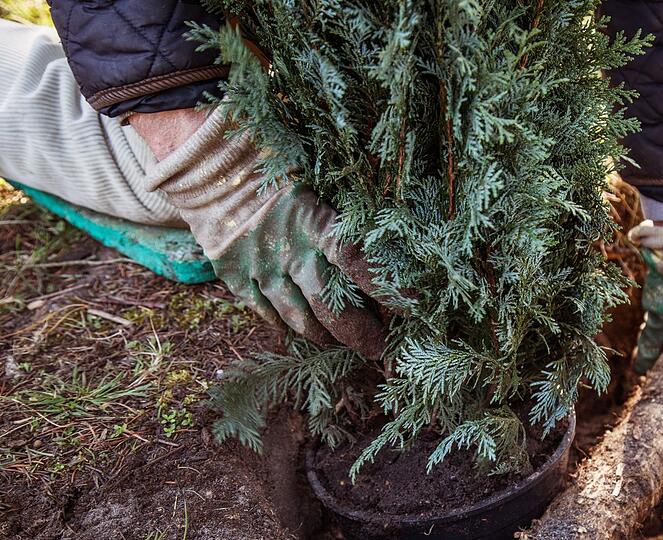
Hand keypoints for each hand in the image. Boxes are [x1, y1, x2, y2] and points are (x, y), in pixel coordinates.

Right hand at [142, 107, 386, 359]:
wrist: (211, 165)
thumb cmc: (277, 168)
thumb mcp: (317, 183)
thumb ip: (344, 217)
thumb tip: (391, 245)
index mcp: (314, 220)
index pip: (358, 260)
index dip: (386, 287)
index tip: (415, 308)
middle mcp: (289, 249)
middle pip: (330, 304)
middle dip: (360, 332)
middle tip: (381, 347)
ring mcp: (260, 267)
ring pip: (299, 318)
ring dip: (326, 337)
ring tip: (343, 344)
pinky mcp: (236, 276)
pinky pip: (266, 314)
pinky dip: (287, 328)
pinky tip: (303, 336)